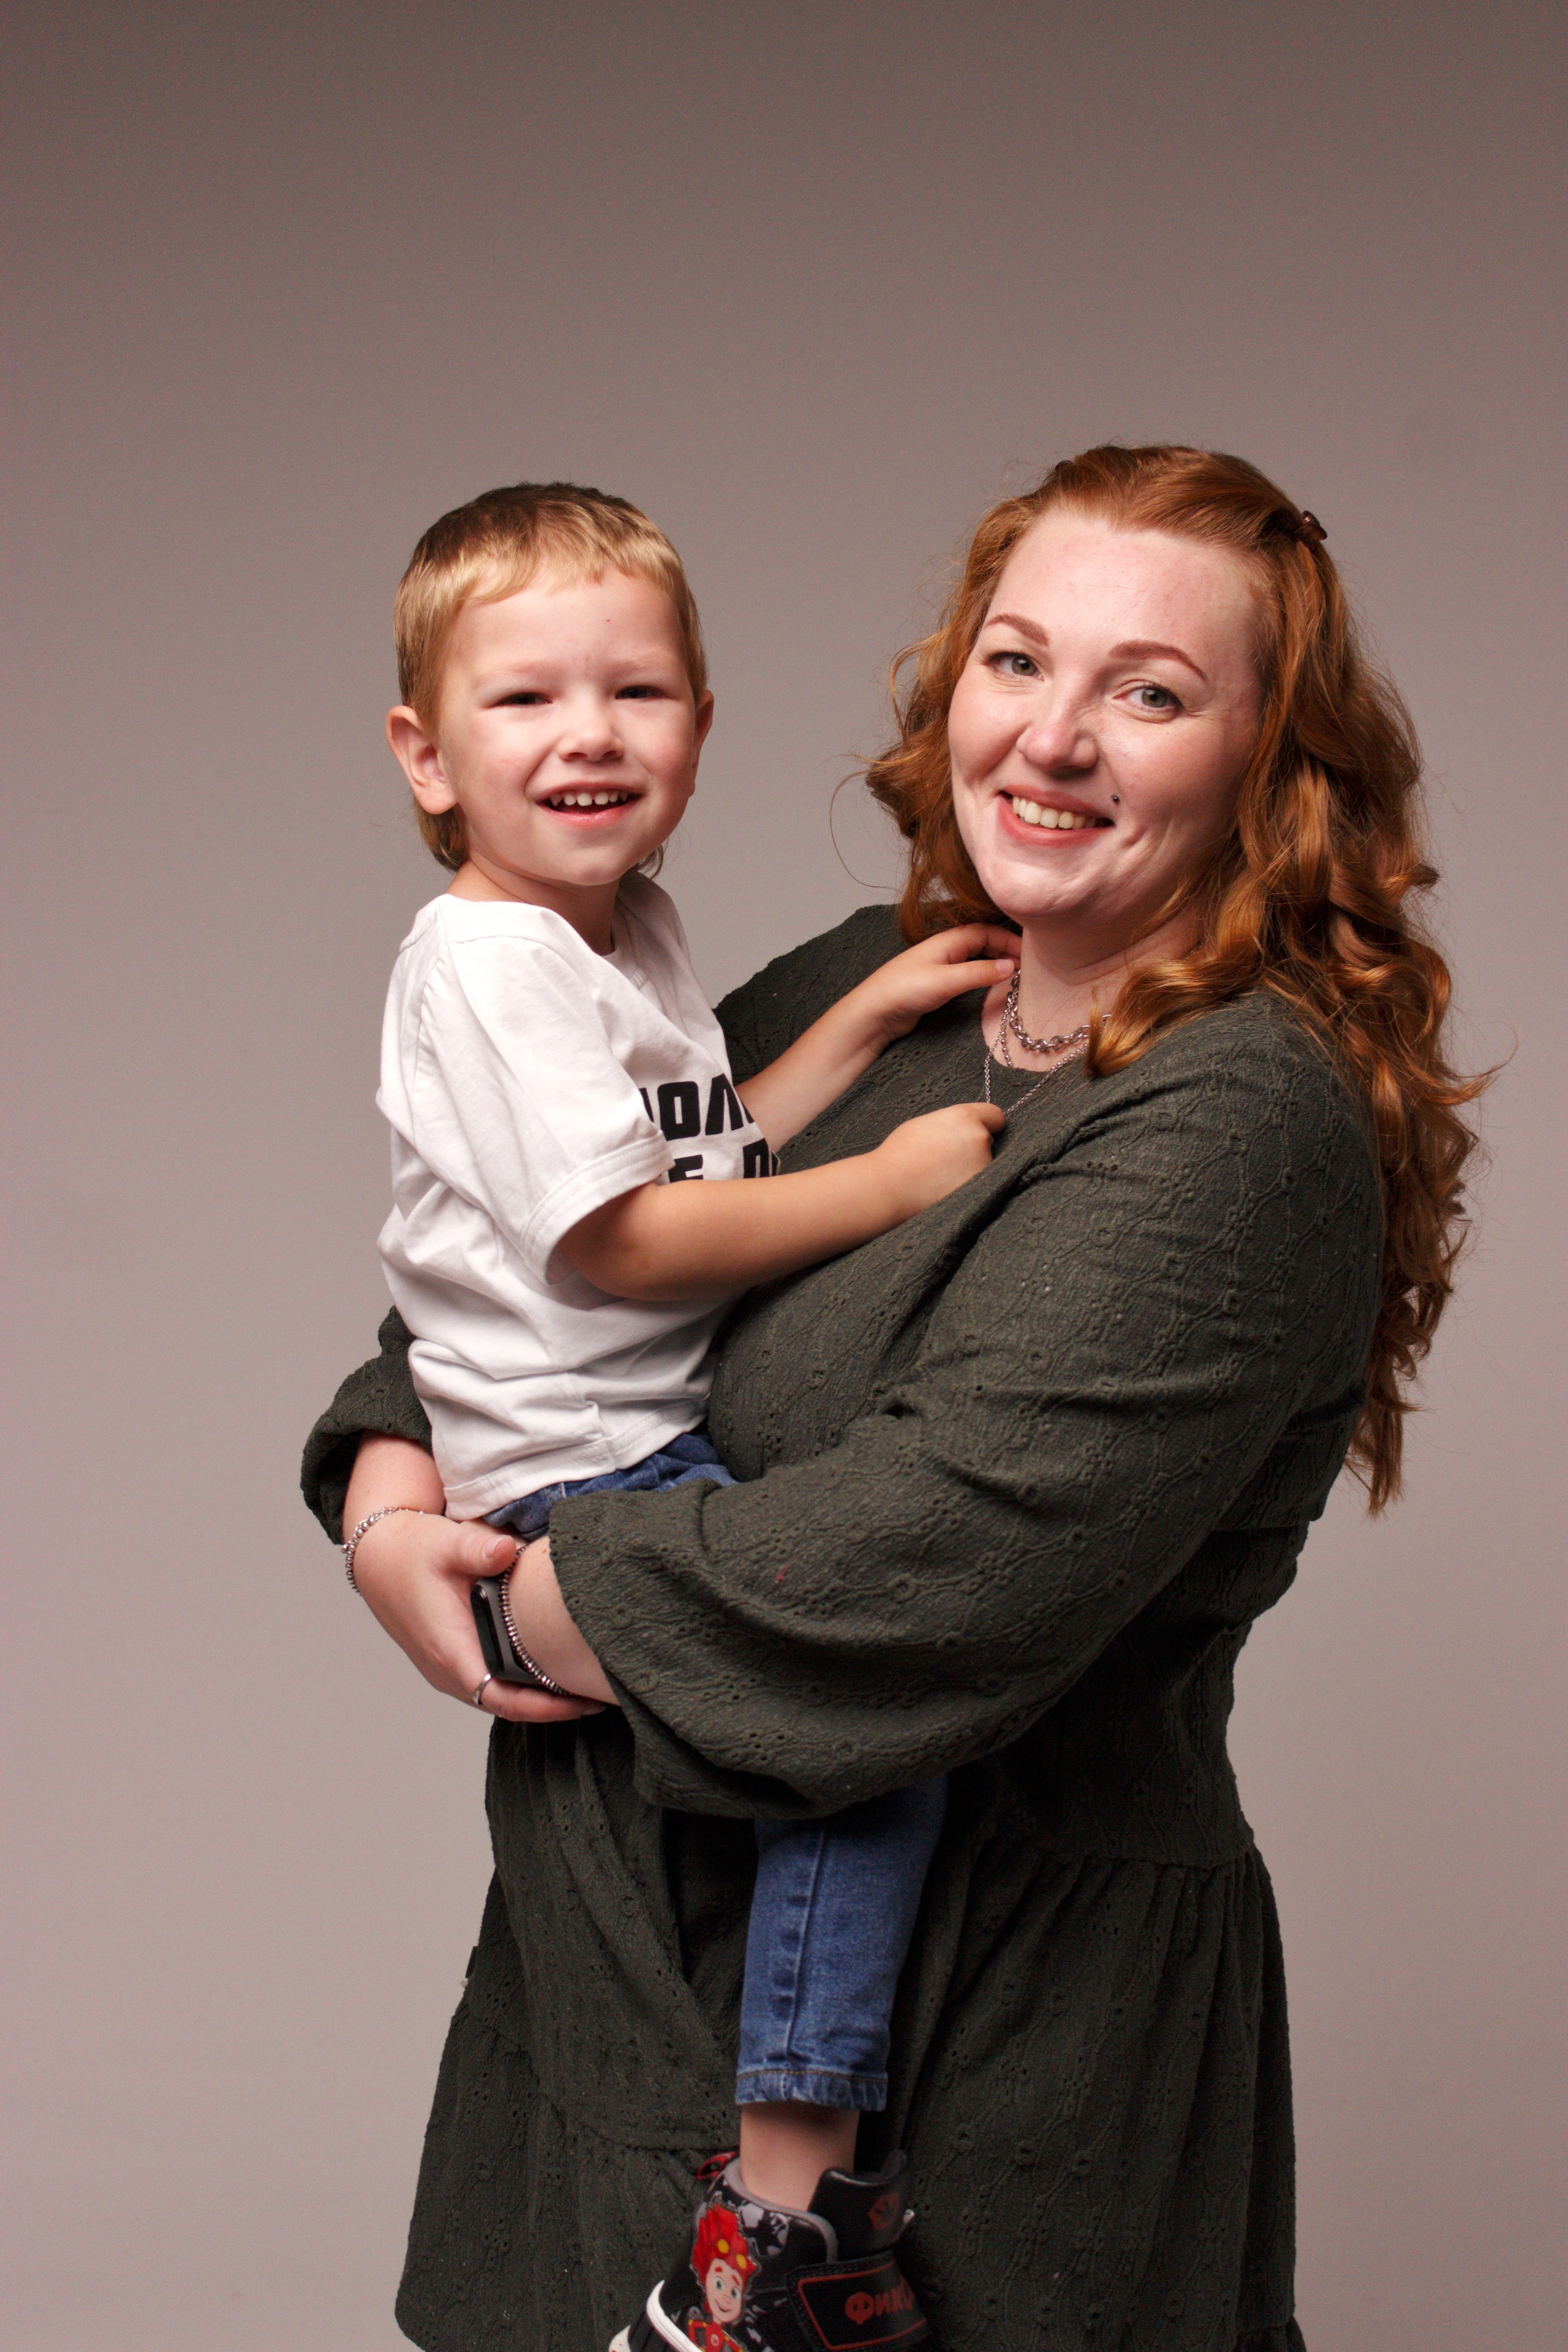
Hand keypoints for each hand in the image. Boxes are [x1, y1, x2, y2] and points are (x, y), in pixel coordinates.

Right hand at [350, 1506, 608, 1722]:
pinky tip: (553, 1673)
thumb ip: (477, 1549)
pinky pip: (493, 1686)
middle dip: (554, 1708)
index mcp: (450, 1650)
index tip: (583, 1703)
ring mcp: (450, 1670)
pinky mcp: (455, 1662)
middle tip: (600, 1695)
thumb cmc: (412, 1553)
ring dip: (540, 1700)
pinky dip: (524, 1687)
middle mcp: (449, 1670)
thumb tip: (506, 1551)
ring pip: (501, 1698)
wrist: (378, 1559)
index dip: (545, 1707)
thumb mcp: (445, 1544)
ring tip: (586, 1689)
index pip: (503, 1698)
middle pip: (509, 1706)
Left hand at [854, 926, 1019, 1045]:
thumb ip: (980, 973)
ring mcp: (942, 966)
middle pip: (985, 942)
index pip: (988, 930)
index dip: (1010, 940)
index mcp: (949, 940)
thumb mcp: (946, 980)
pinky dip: (984, 976)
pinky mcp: (938, 984)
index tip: (1030, 956)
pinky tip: (993, 986)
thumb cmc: (904, 989)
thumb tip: (1012, 966)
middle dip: (1007, 950)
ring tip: (1016, 977)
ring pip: (977, 958)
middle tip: (1029, 967)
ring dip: (996, 964)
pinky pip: (969, 974)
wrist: (873, 1012)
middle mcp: (947, 949)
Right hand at [871, 1100, 1005, 1215]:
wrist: (890, 1186)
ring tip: (942, 1176)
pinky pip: (980, 1185)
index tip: (979, 1131)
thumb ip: (951, 1124)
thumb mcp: (925, 1124)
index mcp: (965, 1117)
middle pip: (988, 1141)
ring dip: (970, 1169)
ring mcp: (983, 1165)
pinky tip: (945, 1188)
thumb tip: (963, 1131)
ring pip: (984, 1165)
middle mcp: (980, 1138)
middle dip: (974, 1148)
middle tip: (948, 1158)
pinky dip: (967, 1186)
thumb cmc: (900, 1153)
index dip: (987, 1123)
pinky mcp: (981, 1189)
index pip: (995, 1115)